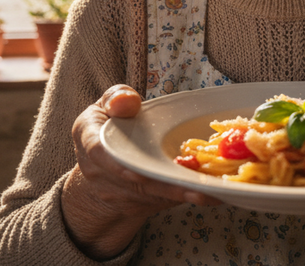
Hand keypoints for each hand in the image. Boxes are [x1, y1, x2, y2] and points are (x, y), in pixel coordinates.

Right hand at [61, 85, 220, 258]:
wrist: (100, 168)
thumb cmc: (108, 126)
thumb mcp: (105, 105)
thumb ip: (116, 98)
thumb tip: (129, 102)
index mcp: (91, 142)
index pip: (99, 155)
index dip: (118, 165)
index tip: (137, 172)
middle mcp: (101, 174)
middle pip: (135, 183)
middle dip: (167, 186)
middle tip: (198, 186)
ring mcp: (119, 194)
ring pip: (152, 197)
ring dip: (182, 194)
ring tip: (213, 190)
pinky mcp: (137, 206)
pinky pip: (163, 203)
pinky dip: (186, 197)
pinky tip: (212, 194)